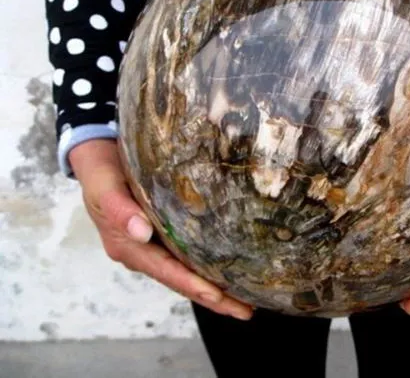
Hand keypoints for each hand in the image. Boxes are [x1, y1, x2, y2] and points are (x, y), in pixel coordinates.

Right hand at [70, 139, 252, 320]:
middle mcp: (143, 254)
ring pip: (188, 274)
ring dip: (216, 289)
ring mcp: (154, 248)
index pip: (167, 272)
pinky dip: (210, 269)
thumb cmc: (101, 175)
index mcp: (129, 248)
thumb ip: (119, 210)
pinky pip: (189, 257)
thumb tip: (141, 232)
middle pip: (182, 282)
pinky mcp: (165, 236)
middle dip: (214, 299)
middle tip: (246, 311)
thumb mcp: (105, 188)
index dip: (193, 284)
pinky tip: (231, 272)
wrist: (99, 161)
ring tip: (246, 301)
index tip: (217, 296)